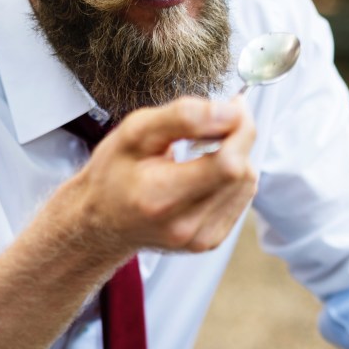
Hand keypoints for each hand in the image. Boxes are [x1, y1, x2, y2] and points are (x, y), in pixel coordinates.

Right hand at [67, 96, 257, 257]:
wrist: (102, 220)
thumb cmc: (113, 173)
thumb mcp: (135, 131)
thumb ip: (183, 117)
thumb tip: (229, 111)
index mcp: (160, 196)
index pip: (227, 164)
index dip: (239, 130)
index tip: (233, 107)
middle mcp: (183, 225)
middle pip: (242, 173)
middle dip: (239, 138)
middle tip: (219, 122)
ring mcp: (199, 238)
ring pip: (247, 184)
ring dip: (236, 158)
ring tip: (203, 151)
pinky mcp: (210, 241)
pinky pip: (241, 198)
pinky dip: (232, 178)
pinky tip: (206, 173)